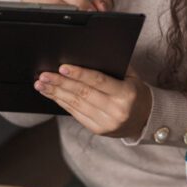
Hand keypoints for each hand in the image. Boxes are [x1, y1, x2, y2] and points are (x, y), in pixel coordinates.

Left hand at [34, 64, 152, 138]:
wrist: (145, 119)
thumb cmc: (135, 92)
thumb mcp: (132, 77)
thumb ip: (113, 67)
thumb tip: (85, 56)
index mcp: (126, 93)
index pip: (98, 81)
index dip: (79, 74)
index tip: (62, 68)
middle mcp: (116, 110)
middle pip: (83, 93)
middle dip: (60, 83)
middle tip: (44, 75)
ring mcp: (106, 122)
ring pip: (76, 104)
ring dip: (56, 93)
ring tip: (41, 84)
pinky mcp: (97, 129)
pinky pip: (75, 113)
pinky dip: (62, 102)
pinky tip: (53, 94)